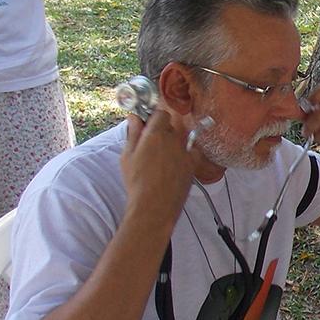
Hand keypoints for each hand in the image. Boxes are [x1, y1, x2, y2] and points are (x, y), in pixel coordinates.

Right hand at [120, 106, 193, 225]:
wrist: (154, 206)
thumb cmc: (137, 182)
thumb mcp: (127, 156)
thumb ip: (133, 134)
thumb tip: (134, 118)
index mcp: (155, 134)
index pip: (161, 113)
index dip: (154, 117)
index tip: (148, 124)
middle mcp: (172, 140)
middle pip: (169, 127)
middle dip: (161, 133)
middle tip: (150, 146)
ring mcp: (184, 152)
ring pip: (179, 140)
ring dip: (172, 144)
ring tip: (160, 160)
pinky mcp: (192, 164)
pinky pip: (192, 152)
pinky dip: (187, 153)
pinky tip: (178, 162)